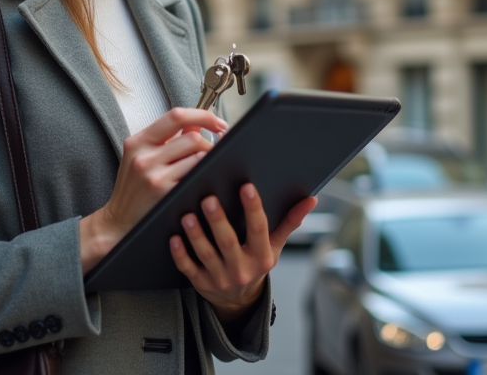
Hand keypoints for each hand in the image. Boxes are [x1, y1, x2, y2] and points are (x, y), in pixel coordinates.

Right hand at [80, 108, 225, 273]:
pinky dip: (203, 176)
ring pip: (198, 157)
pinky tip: (201, 180)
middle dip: (209, 144)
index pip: (176, 116)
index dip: (203, 116)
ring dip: (208, 161)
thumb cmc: (132, 188)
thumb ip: (168, 138)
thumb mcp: (142, 156)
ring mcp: (154, 176)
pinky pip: (195, 177)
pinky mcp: (165, 194)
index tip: (218, 122)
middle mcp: (144, 157)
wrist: (118, 221)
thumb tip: (197, 123)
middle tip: (212, 152)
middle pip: (192, 138)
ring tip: (205, 166)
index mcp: (138, 141)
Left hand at [169, 183, 316, 322]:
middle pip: (228, 242)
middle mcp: (242, 268)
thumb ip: (290, 221)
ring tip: (187, 215)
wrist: (239, 300)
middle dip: (218, 221)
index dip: (254, 208)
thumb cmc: (256, 261)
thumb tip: (312, 199)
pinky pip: (188, 268)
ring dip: (196, 235)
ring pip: (206, 254)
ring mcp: (220, 278)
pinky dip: (180, 254)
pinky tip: (173, 237)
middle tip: (209, 198)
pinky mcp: (201, 283)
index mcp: (262, 256)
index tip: (247, 186)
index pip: (259, 230)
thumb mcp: (275, 245)